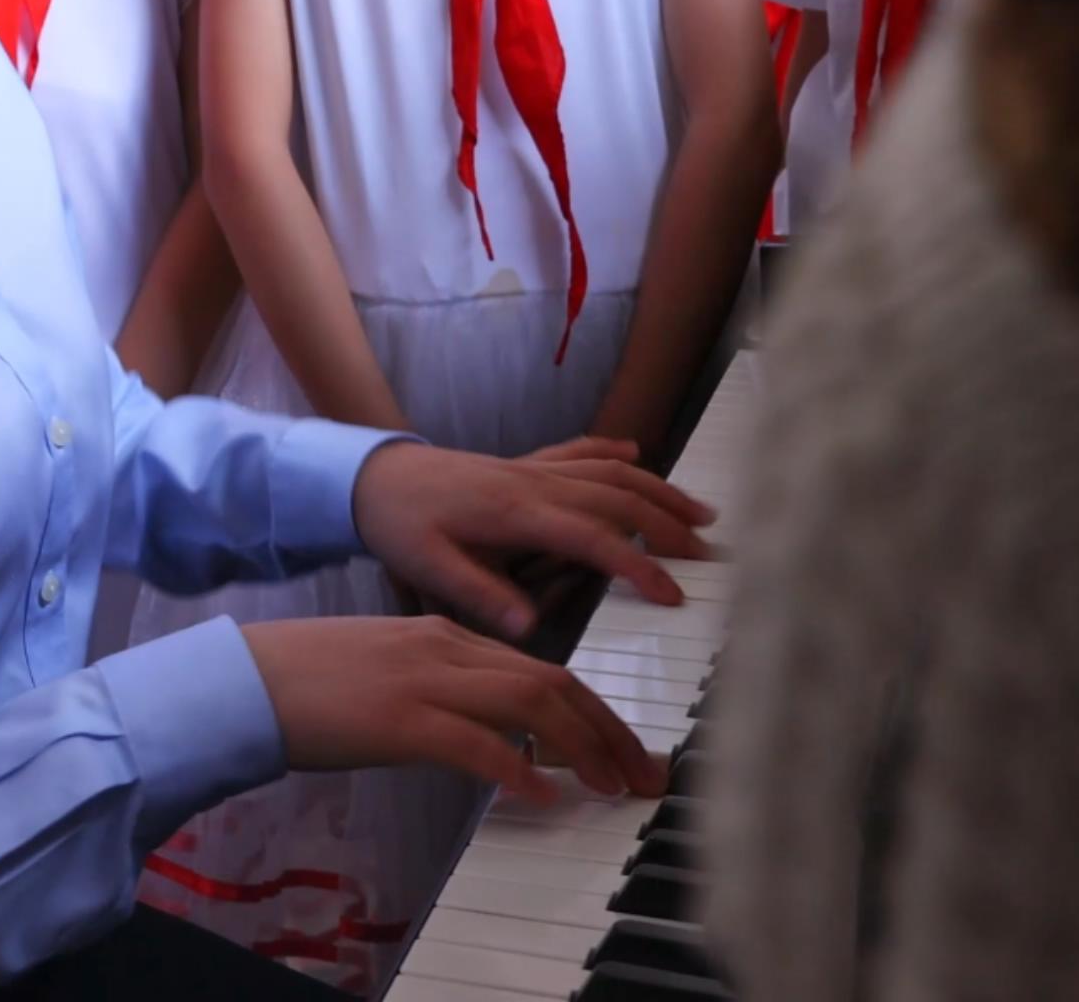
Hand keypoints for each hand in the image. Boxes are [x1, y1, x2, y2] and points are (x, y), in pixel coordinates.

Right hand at [244, 615, 663, 802]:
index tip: (625, 749)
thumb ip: (444, 690)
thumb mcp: (391, 671)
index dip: (594, 710)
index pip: (541, 668)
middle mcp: (444, 649)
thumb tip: (494, 735)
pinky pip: (473, 742)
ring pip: (528, 702)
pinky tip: (540, 794)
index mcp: (444, 635)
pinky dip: (515, 766)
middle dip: (609, 731)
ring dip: (583, 747)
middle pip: (552, 681)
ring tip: (612, 787)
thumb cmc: (311, 681)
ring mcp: (423, 681)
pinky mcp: (398, 718)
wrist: (247, 676)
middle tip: (645, 774)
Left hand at [349, 437, 714, 636]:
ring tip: (700, 515)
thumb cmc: (399, 523)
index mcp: (514, 511)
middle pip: (618, 498)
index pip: (592, 538)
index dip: (636, 565)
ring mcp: (531, 469)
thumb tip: (530, 627)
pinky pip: (578, 451)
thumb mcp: (428, 566)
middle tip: (709, 557)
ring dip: (658, 491)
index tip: (672, 594)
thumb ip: (480, 593)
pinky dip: (612, 453)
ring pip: (610, 472)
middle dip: (668, 526)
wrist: (369, 476)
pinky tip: (638, 454)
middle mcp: (533, 483)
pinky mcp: (523, 464)